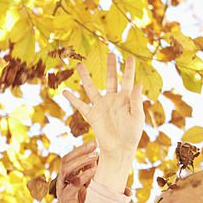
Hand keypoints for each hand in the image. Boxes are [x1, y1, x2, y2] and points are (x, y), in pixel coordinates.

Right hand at [54, 142, 98, 202]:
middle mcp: (65, 181)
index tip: (94, 143)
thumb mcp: (96, 194)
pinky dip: (82, 177)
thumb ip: (104, 185)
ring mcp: (63, 189)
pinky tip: (92, 172)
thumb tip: (124, 183)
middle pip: (67, 160)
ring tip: (94, 157)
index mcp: (70, 178)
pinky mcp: (65, 199)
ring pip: (66, 168)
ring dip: (81, 160)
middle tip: (94, 145)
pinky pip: (71, 185)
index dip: (81, 150)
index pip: (72, 158)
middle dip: (80, 151)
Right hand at [62, 54, 145, 188]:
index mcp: (126, 99)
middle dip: (111, 66)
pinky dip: (73, 99)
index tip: (130, 57)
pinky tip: (65, 91)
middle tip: (110, 53)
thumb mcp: (137, 117)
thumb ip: (136, 100)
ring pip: (91, 88)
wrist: (119, 149)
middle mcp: (112, 99)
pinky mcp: (92, 115)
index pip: (127, 80)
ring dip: (85, 77)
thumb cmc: (131, 134)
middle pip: (110, 79)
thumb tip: (138, 84)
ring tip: (79, 65)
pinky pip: (81, 105)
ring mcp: (101, 106)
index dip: (129, 69)